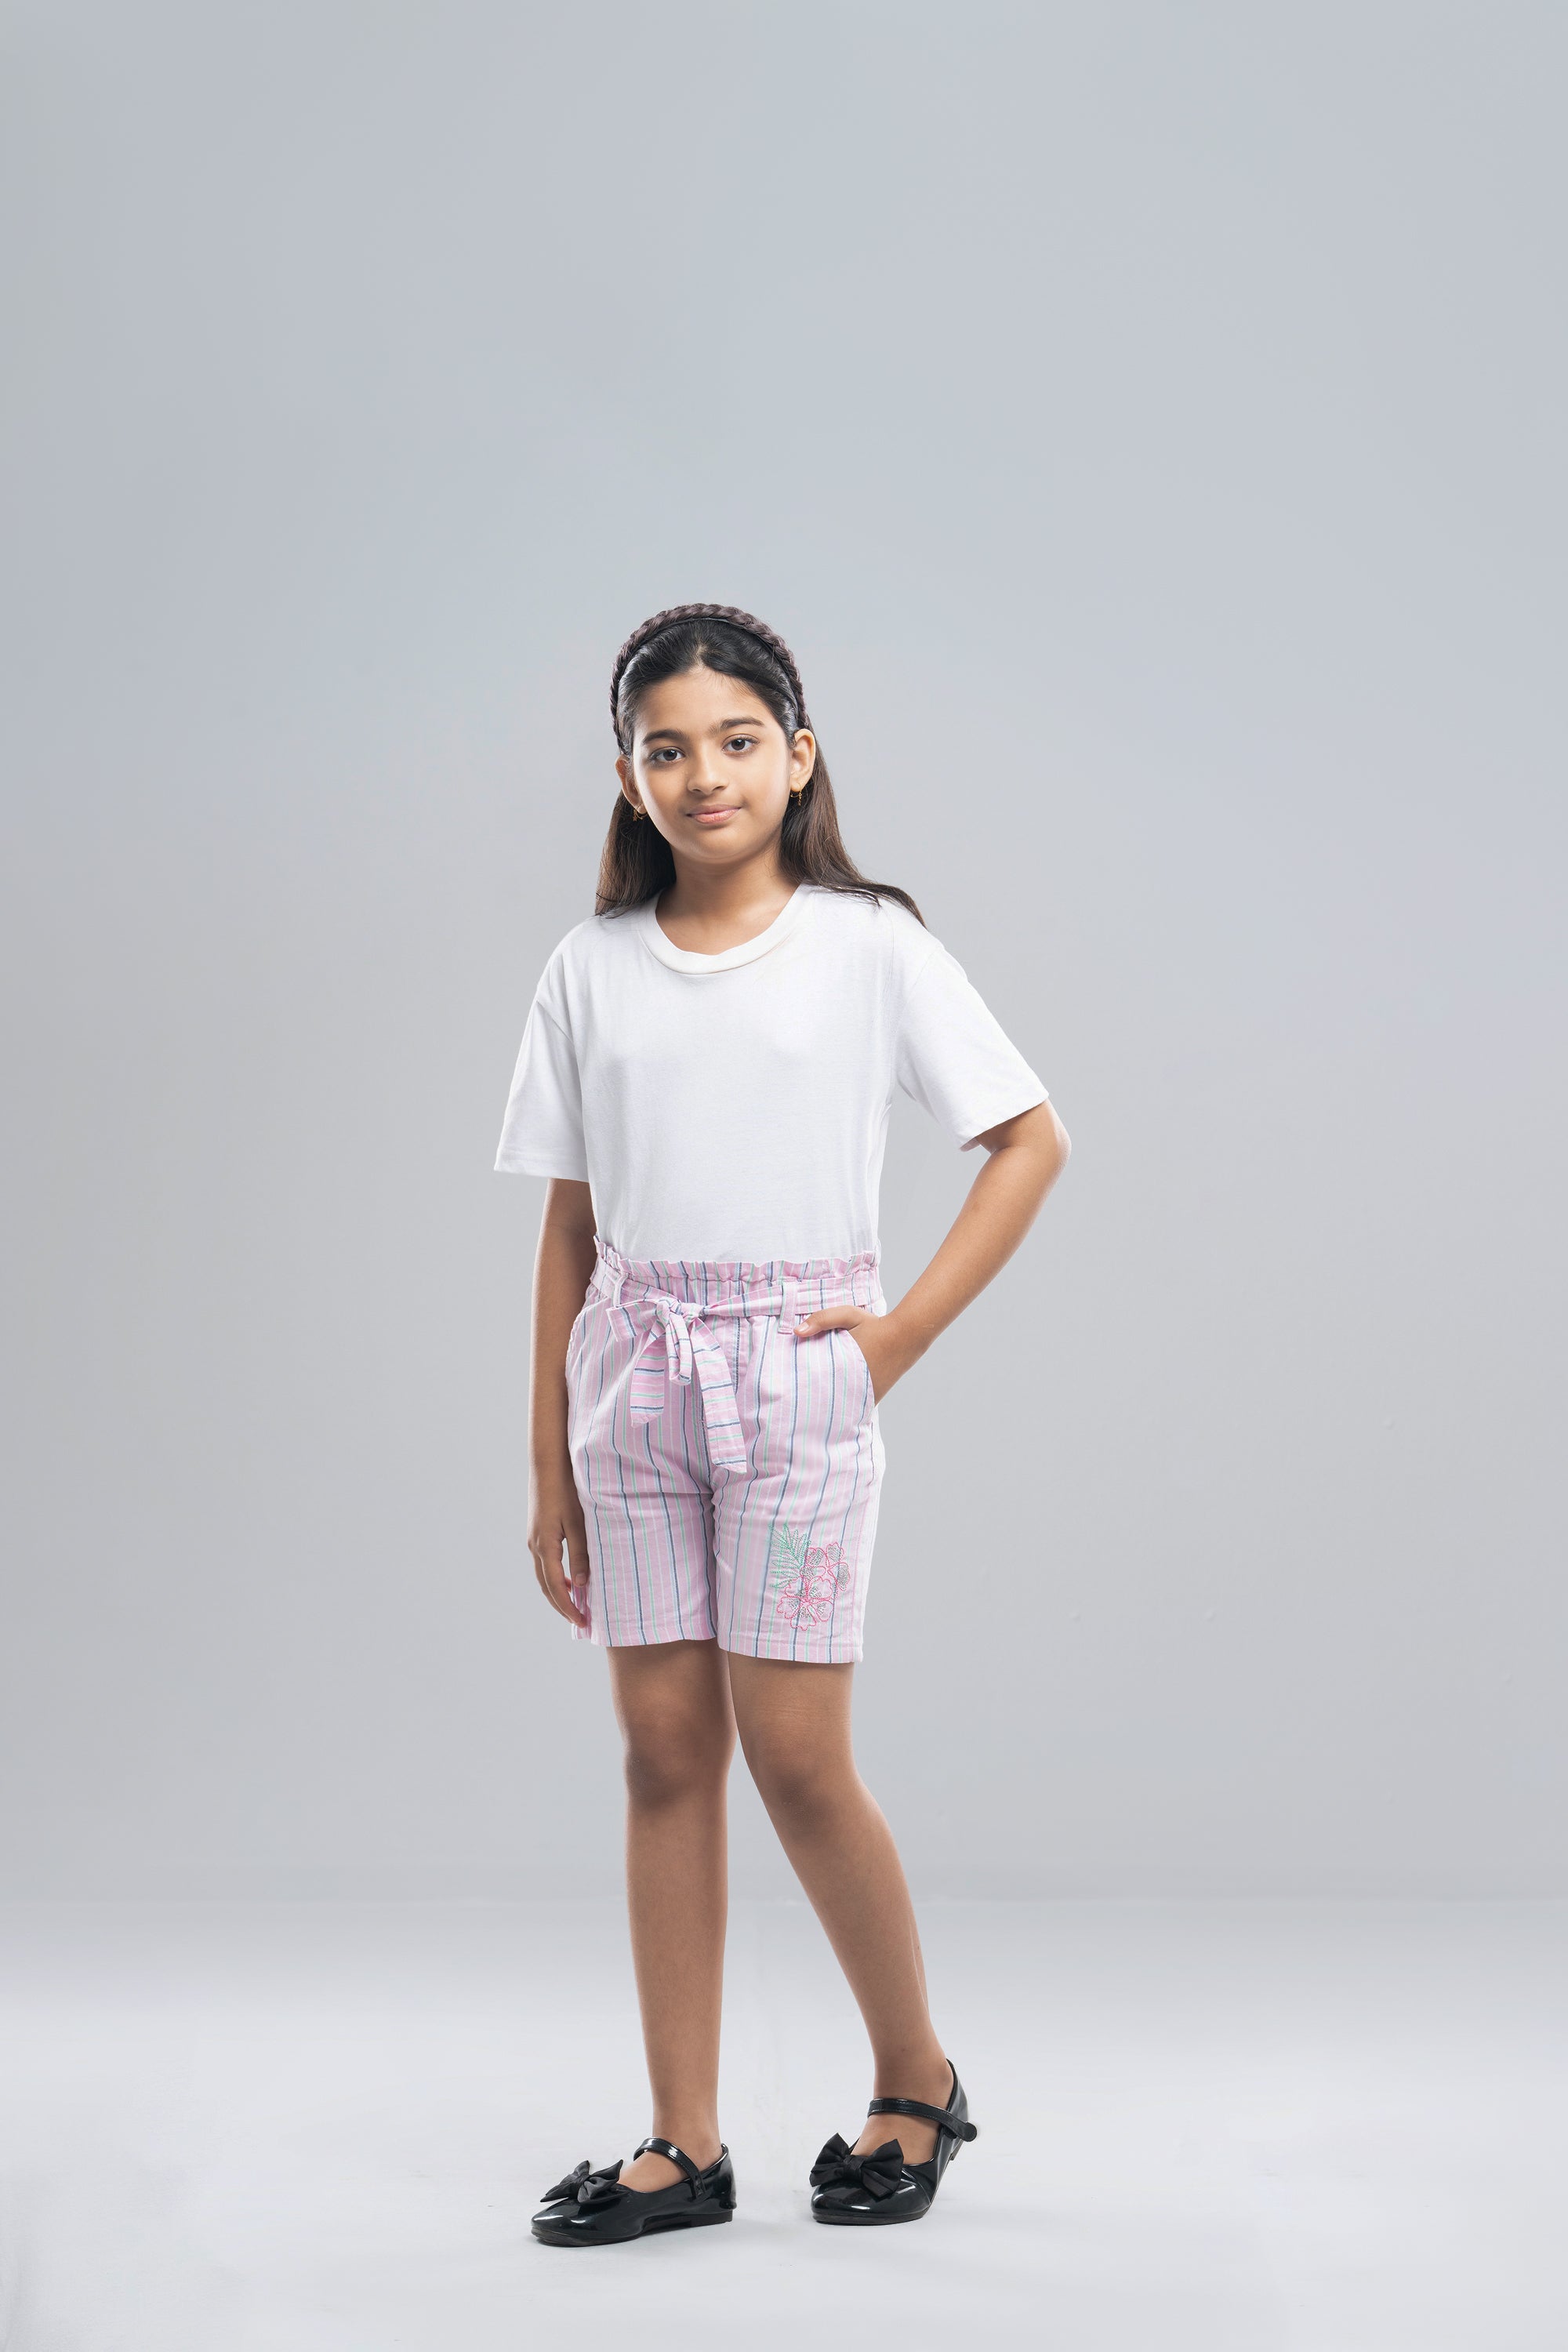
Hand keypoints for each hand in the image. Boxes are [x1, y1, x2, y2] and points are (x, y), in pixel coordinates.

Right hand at [528, 1463, 589, 1627]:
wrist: (547, 1462)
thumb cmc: (566, 1488)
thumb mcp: (579, 1522)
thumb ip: (582, 1553)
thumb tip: (584, 1584)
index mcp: (545, 1546)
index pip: (556, 1587)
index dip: (568, 1607)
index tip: (582, 1622)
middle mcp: (535, 1545)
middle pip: (546, 1586)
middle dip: (562, 1605)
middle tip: (580, 1621)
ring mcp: (534, 1538)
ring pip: (544, 1575)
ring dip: (558, 1592)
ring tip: (577, 1604)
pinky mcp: (537, 1531)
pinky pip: (545, 1563)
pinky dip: (556, 1576)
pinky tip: (570, 1577)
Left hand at [790, 1304, 916, 1403]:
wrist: (906, 1337)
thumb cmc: (874, 1325)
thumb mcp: (848, 1315)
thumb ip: (822, 1319)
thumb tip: (797, 1332)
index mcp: (845, 1368)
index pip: (816, 1384)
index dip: (802, 1387)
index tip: (791, 1387)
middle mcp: (856, 1387)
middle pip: (826, 1398)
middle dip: (813, 1397)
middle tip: (796, 1398)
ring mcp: (866, 1396)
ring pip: (841, 1404)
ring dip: (829, 1401)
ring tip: (811, 1400)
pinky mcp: (874, 1398)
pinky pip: (853, 1405)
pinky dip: (844, 1403)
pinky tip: (833, 1397)